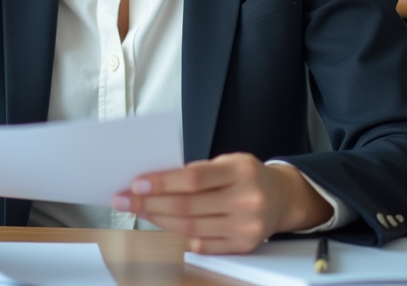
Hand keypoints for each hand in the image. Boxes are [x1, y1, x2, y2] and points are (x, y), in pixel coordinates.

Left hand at [111, 153, 331, 253]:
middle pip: (187, 206)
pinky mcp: (244, 246)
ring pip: (191, 227)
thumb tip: (154, 182)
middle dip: (150, 203)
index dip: (162, 182)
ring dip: (158, 219)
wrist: (282, 197)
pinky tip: (163, 224)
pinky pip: (203, 245)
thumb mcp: (228, 162)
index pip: (193, 179)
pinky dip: (179, 235)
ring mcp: (246, 226)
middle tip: (124, 200)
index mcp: (241, 171)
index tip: (135, 183)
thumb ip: (197, 172)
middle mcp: (246, 199)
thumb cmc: (246, 175)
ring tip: (139, 211)